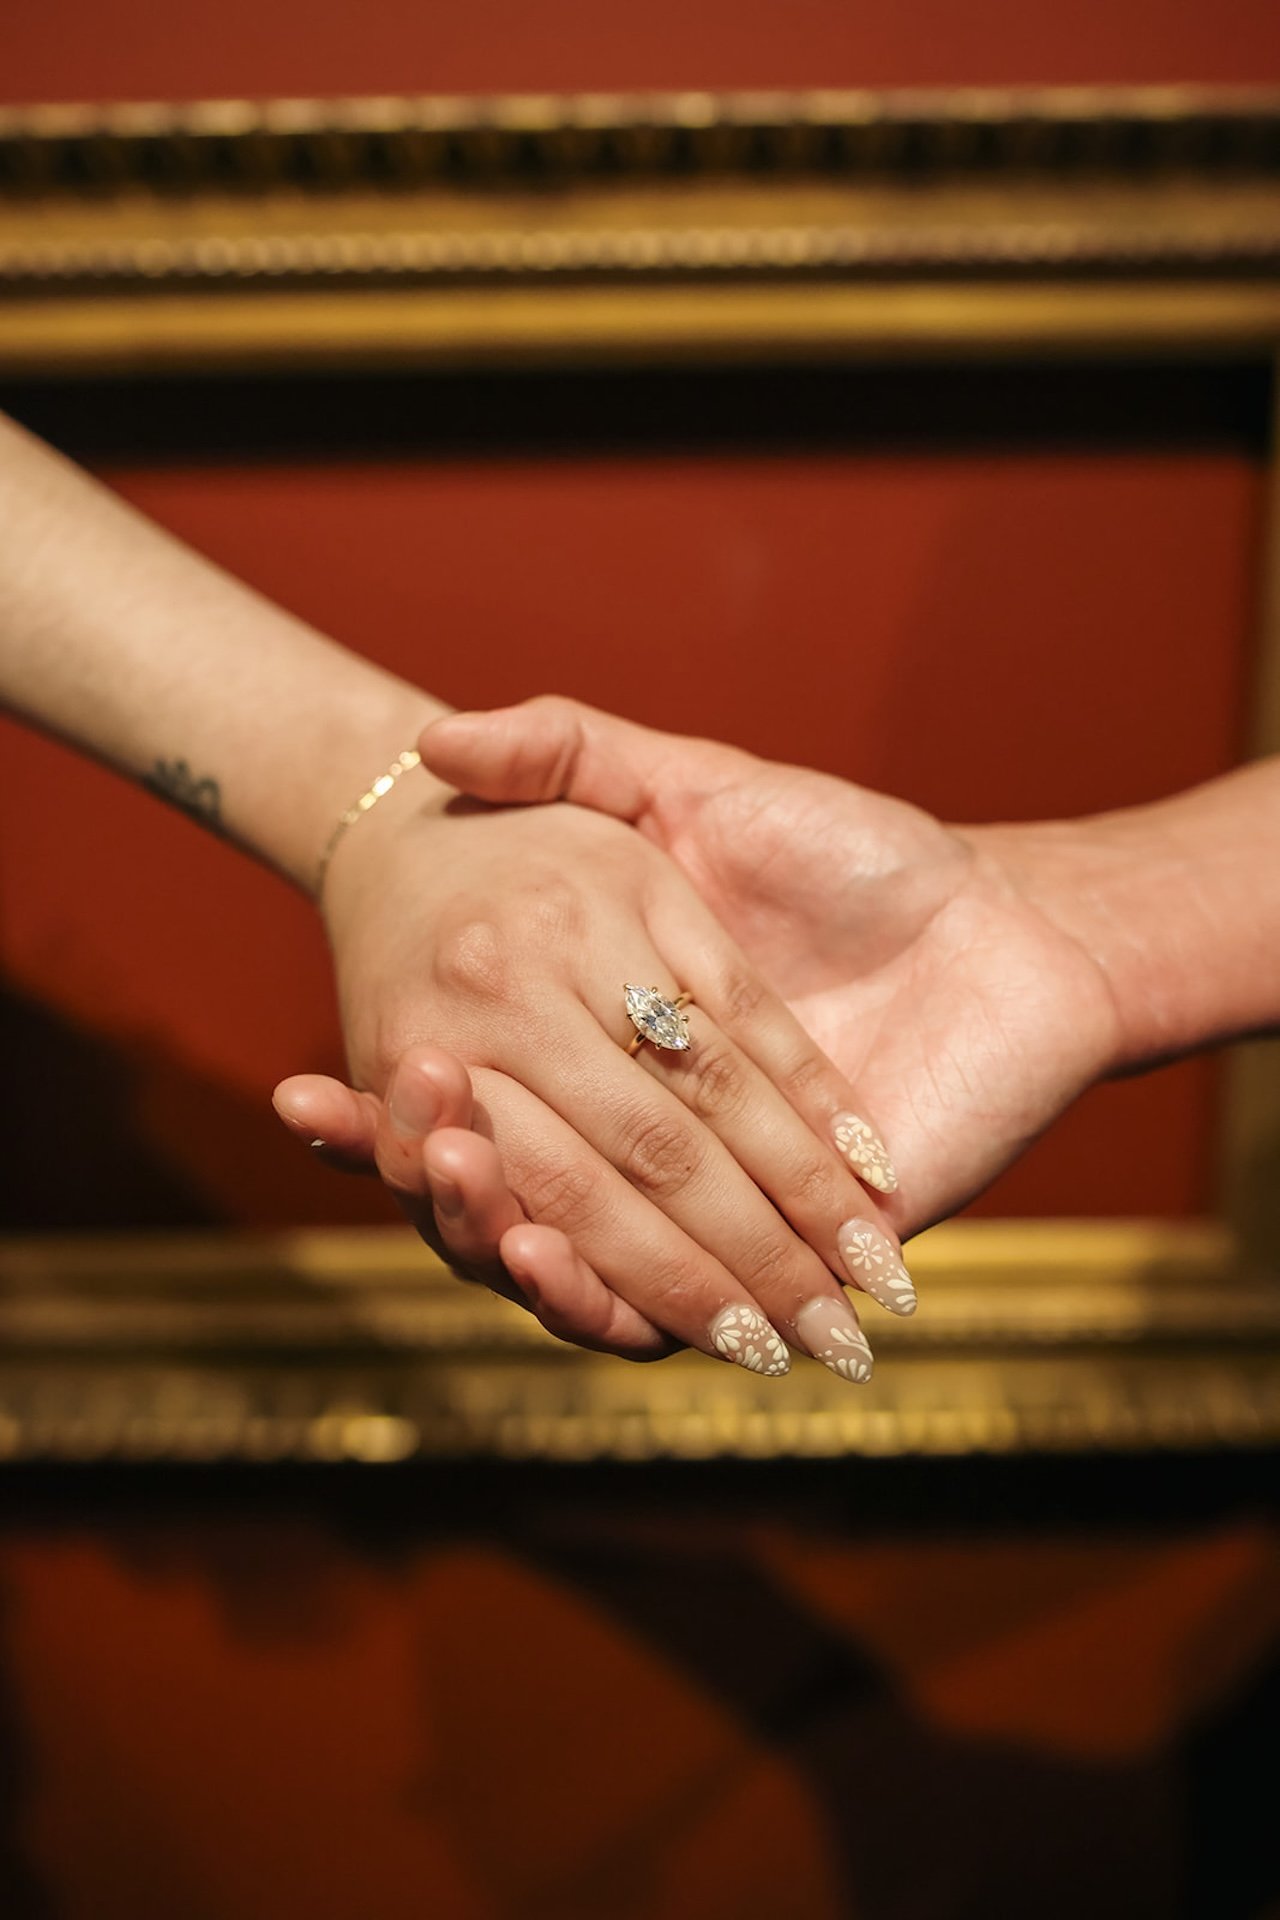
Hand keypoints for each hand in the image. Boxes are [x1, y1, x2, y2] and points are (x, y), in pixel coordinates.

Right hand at [409, 697, 1125, 1236]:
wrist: (1006, 925)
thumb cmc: (853, 853)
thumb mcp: (693, 787)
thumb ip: (574, 754)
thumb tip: (432, 736)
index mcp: (601, 1046)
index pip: (470, 1101)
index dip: (384, 1105)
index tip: (301, 1093)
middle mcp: (638, 1134)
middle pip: (503, 1190)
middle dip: (424, 1170)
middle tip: (344, 1131)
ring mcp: (707, 1203)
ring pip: (567, 1257)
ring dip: (491, 1238)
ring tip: (442, 1181)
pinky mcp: (777, 1256)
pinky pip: (669, 1306)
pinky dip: (599, 1296)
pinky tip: (537, 1255)